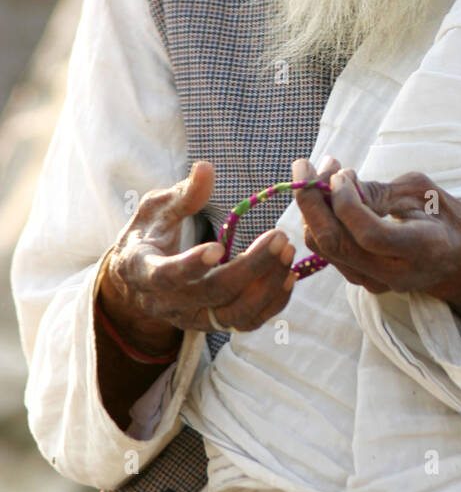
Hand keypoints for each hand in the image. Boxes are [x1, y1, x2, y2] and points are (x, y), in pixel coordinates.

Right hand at [99, 160, 296, 349]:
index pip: (166, 275)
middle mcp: (167, 302)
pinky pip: (246, 322)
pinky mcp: (214, 324)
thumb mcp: (156, 210)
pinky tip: (289, 275)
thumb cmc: (150, 235)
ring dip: (267, 286)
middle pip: (212, 295)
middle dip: (250, 268)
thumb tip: (205, 168)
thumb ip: (183, 195)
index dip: (192, 264)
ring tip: (287, 252)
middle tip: (279, 238)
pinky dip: (272, 303)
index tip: (219, 247)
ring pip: (233, 314)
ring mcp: (192, 318)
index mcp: (143, 270)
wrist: (139, 280)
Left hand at [293, 158, 460, 353]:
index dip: (346, 202)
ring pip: (324, 247)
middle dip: (311, 201)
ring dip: (312, 206)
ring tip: (323, 171)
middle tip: (305, 165)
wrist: (457, 259)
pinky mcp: (360, 279)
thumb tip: (337, 186)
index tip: (341, 172)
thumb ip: (380, 192)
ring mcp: (374, 282)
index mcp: (421, 249)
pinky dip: (320, 218)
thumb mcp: (422, 192)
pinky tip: (329, 192)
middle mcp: (394, 274)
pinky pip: (328, 249)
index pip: (370, 235)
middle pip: (336, 244)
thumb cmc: (443, 216)